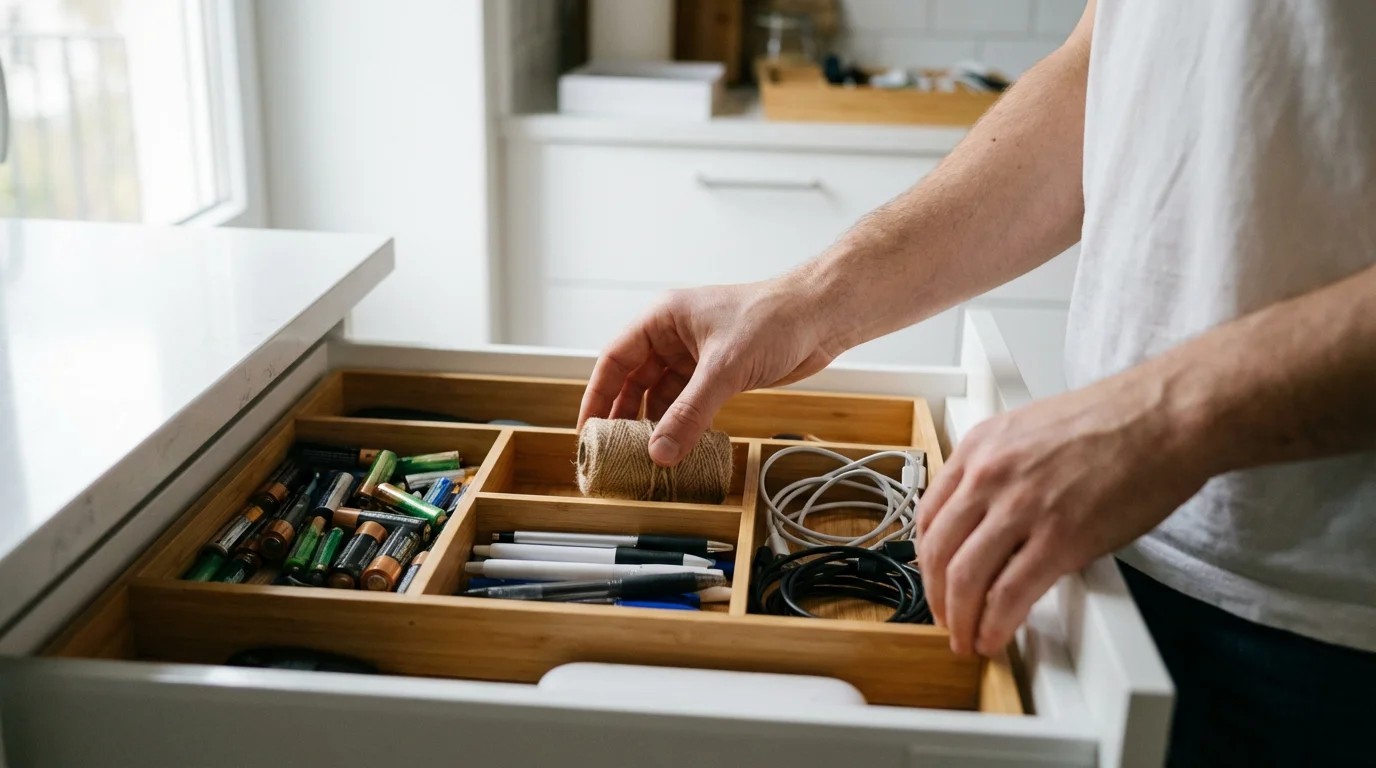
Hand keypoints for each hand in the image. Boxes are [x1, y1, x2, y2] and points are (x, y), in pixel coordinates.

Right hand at [578, 280, 841, 464]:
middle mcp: (674, 337)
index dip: (597, 394)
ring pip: (663, 396)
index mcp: (663, 319)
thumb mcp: (724, 368)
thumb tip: (660, 451)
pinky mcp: (719, 374)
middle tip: (612, 451)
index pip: (615, 359)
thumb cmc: (773, 317)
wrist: (820, 317)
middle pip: (634, 381)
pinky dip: (682, 425)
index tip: (588, 428)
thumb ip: (690, 413)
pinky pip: (689, 404)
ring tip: (643, 457)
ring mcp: (697, 356)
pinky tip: (677, 447)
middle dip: (623, 416)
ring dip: (654, 425)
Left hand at [916, 367, 1208, 655]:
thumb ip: (1000, 471)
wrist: (1164, 418)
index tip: (932, 578)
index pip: (929, 515)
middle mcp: (989, 475)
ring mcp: (1022, 507)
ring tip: (967, 639)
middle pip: (938, 551)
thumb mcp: (1029, 431)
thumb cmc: (1113, 421)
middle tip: (946, 618)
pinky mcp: (1060, 539)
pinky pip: (1009, 595)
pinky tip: (995, 638)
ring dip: (961, 619)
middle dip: (937, 596)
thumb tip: (988, 516)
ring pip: (965, 578)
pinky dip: (995, 626)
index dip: (925, 559)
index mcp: (979, 447)